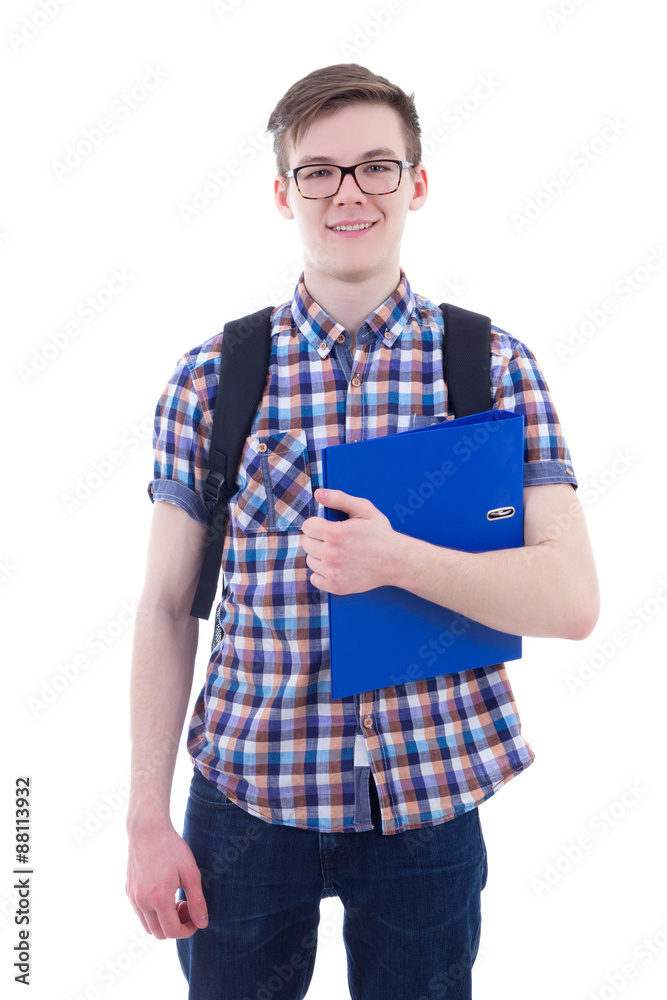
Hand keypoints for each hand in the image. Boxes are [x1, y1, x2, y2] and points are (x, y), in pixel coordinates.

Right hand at [126, 820, 208, 939]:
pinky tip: (164, 892)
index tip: (195, 918)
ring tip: (175, 899)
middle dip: (176, 926)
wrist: (148, 829)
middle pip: (159, 933)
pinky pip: (140, 913)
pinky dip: (153, 912)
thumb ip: (197, 901)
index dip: (187, 930)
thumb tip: (203, 924)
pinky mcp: (129, 891)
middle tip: (186, 904)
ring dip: (163, 921)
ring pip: (148, 926)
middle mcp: (142, 902)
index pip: (172, 932)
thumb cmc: (172, 848)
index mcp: (158, 899)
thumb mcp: (191, 873)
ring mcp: (133, 897)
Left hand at [300, 488, 397, 594]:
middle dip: (318, 539)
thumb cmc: (380, 534)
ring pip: (310, 560)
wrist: (396, 561)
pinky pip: (315, 578)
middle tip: (335, 540)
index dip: (317, 524)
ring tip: (337, 553)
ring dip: (319, 556)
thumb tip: (318, 493)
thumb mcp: (364, 509)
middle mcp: (331, 555)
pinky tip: (336, 566)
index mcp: (335, 534)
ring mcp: (333, 573)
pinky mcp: (336, 587)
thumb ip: (339, 499)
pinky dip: (322, 573)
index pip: (307, 526)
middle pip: (307, 543)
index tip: (327, 526)